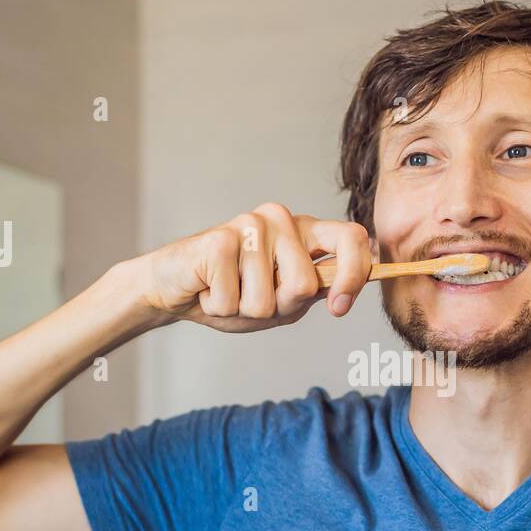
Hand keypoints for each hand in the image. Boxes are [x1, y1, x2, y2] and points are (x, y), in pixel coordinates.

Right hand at [136, 203, 373, 332]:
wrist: (175, 288)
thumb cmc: (230, 294)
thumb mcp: (282, 302)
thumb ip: (312, 292)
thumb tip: (343, 290)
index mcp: (303, 233)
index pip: (350, 239)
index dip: (354, 276)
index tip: (338, 308)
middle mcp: (280, 220)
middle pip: (305, 285)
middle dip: (277, 307)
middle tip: (251, 297)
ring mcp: (250, 226)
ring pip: (265, 300)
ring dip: (242, 310)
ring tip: (227, 290)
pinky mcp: (220, 239)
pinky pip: (233, 300)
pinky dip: (219, 307)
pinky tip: (208, 287)